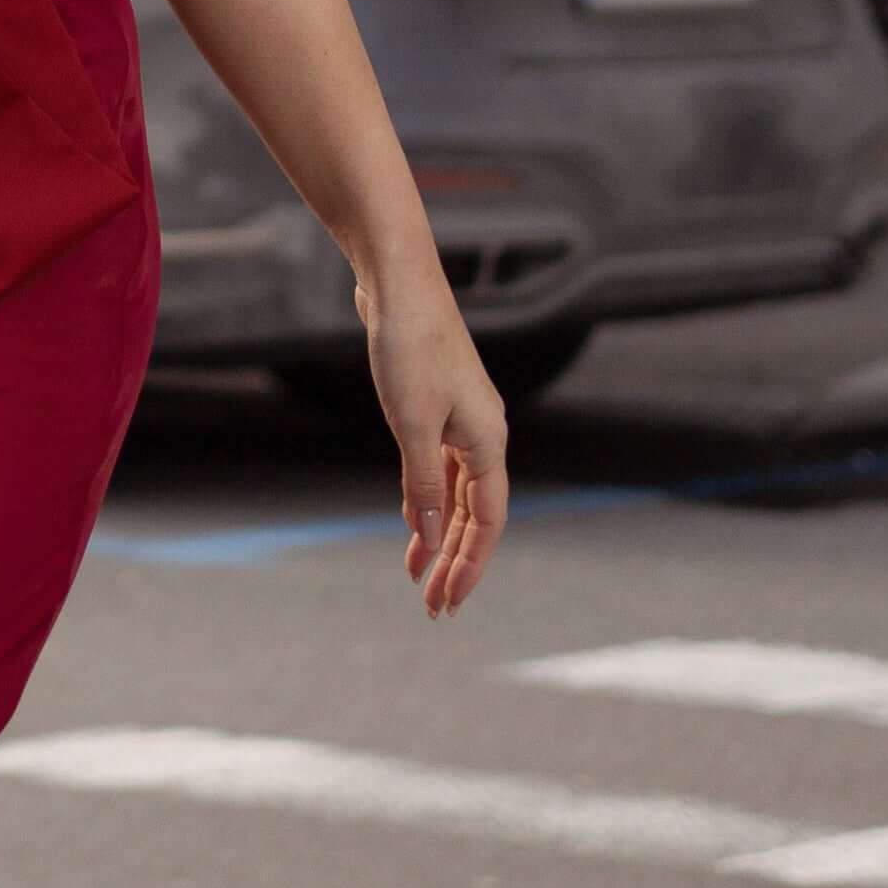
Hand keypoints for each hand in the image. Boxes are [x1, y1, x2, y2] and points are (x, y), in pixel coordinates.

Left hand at [367, 271, 509, 616]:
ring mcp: (460, 420)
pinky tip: (413, 522)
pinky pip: (439, 469)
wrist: (398, 283)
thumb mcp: (413, 424)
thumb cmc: (410, 347)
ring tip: (418, 574)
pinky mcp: (436, 407)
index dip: (469, 566)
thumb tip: (433, 539)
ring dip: (440, 534)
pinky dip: (427, 499)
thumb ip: (424, 484)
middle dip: (455, 560)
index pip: (488, 522)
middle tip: (432, 605)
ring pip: (456, 493)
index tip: (447, 602)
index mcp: (488, 441)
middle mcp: (482, 434)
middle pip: (475, 514)